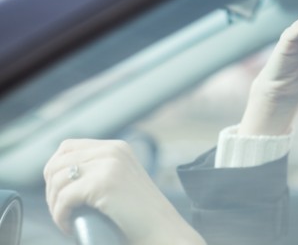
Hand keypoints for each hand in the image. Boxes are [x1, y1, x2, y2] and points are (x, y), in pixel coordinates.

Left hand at [43, 139, 204, 244]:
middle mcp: (113, 150)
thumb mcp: (120, 182)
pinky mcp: (104, 183)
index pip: (67, 148)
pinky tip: (70, 227)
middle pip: (58, 162)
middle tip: (62, 211)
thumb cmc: (141, 216)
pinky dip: (60, 216)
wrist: (164, 232)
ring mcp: (109, 165)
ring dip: (55, 205)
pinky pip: (64, 198)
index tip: (59, 195)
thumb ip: (98, 171)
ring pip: (58, 180)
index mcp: (117, 148)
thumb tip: (57, 176)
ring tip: (67, 220)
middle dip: (51, 189)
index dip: (55, 171)